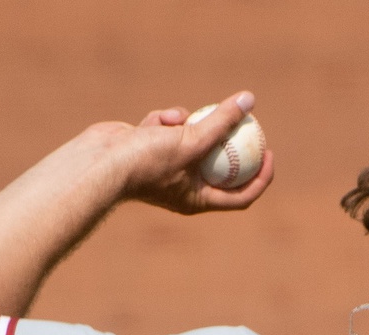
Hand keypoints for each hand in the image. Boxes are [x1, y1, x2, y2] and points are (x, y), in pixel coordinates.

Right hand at [108, 92, 275, 214]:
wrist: (98, 161)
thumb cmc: (146, 162)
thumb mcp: (191, 140)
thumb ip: (221, 122)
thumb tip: (249, 100)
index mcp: (198, 199)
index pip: (241, 195)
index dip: (261, 177)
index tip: (270, 152)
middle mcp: (184, 186)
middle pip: (218, 162)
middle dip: (228, 140)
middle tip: (246, 120)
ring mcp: (166, 166)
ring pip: (191, 137)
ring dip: (187, 124)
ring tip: (177, 121)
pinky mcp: (150, 147)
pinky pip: (168, 129)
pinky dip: (164, 121)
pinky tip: (157, 121)